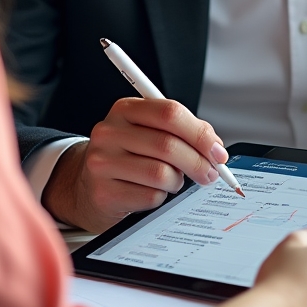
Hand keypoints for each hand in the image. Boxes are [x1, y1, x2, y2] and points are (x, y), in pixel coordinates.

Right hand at [41, 97, 227, 231]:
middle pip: (167, 145)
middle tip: (210, 174)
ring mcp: (102, 162)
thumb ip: (182, 132)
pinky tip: (152, 192)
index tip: (217, 152)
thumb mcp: (150, 132)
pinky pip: (150, 197)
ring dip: (177, 182)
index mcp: (124, 109)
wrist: (89, 184)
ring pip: (161, 174)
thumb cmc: (130, 156)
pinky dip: (161, 198)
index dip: (200, 134)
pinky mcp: (104, 192)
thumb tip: (215, 148)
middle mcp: (109, 131)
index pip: (169, 113)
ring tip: (172, 181)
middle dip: (198, 163)